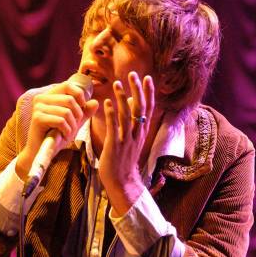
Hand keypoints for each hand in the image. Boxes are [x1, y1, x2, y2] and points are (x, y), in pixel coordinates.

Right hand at [16, 76, 98, 179]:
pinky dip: (66, 130)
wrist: (41, 151)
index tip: (81, 110)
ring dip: (72, 126)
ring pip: (67, 111)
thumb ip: (85, 112)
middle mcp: (41, 98)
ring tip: (68, 133)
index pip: (68, 85)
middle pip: (70, 100)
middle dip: (78, 115)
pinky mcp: (37, 118)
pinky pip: (61, 121)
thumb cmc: (57, 135)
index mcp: (49, 95)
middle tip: (74, 126)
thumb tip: (95, 102)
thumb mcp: (74, 122)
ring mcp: (38, 107)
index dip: (79, 96)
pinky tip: (63, 136)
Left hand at [99, 71, 154, 215]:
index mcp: (141, 132)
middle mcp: (137, 134)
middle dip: (137, 90)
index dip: (148, 93)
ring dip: (122, 98)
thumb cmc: (124, 160)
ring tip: (117, 84)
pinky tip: (107, 102)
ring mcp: (127, 140)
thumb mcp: (132, 140)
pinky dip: (111, 114)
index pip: (148, 109)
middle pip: (140, 108)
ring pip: (127, 115)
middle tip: (133, 74)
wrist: (122, 182)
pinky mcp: (116, 145)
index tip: (147, 78)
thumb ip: (132, 123)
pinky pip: (114, 127)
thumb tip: (131, 104)